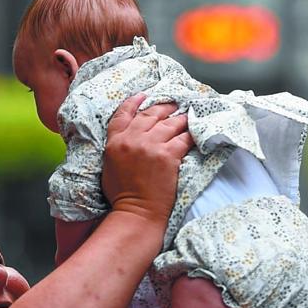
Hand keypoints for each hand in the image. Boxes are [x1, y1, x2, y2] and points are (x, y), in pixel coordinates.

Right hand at [102, 94, 193, 223]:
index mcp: (115, 141)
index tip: (144, 95)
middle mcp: (132, 139)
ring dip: (181, 118)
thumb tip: (131, 137)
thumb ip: (118, 146)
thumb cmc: (122, 195)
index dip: (135, 102)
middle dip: (164, 107)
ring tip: (188, 116)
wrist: (137, 212)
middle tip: (174, 104)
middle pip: (150, 114)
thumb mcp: (110, 165)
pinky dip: (192, 133)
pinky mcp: (169, 155)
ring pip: (170, 123)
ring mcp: (151, 146)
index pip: (123, 113)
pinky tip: (197, 131)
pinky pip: (184, 138)